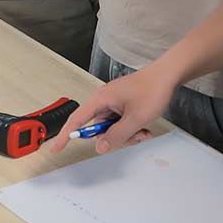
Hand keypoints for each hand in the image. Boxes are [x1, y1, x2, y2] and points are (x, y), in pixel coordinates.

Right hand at [49, 62, 179, 154]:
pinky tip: (145, 127)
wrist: (167, 75)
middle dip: (116, 137)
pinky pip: (120, 122)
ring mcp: (114, 102)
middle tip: (135, 136)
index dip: (65, 135)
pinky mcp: (123, 103)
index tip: (55, 148)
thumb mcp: (135, 118)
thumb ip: (116, 135)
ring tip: (144, 130)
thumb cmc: (152, 90)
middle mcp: (104, 100)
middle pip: (98, 128)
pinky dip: (131, 128)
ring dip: (127, 134)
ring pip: (112, 128)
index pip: (77, 120)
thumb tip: (99, 147)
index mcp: (101, 99)